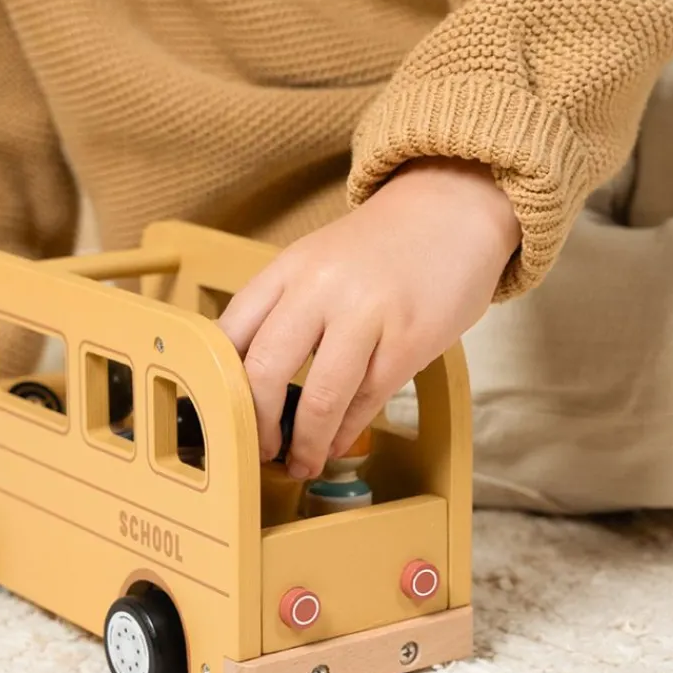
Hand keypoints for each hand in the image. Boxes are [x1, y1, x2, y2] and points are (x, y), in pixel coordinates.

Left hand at [218, 158, 520, 479]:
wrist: (454, 209)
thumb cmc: (382, 248)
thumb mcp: (319, 262)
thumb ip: (285, 310)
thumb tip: (255, 385)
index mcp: (288, 268)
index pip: (230, 335)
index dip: (218, 387)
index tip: (221, 417)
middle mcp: (320, 288)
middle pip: (265, 371)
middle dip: (256, 425)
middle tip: (258, 450)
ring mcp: (368, 314)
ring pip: (320, 397)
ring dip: (305, 443)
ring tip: (300, 462)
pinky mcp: (410, 340)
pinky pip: (367, 400)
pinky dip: (345, 431)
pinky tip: (334, 444)